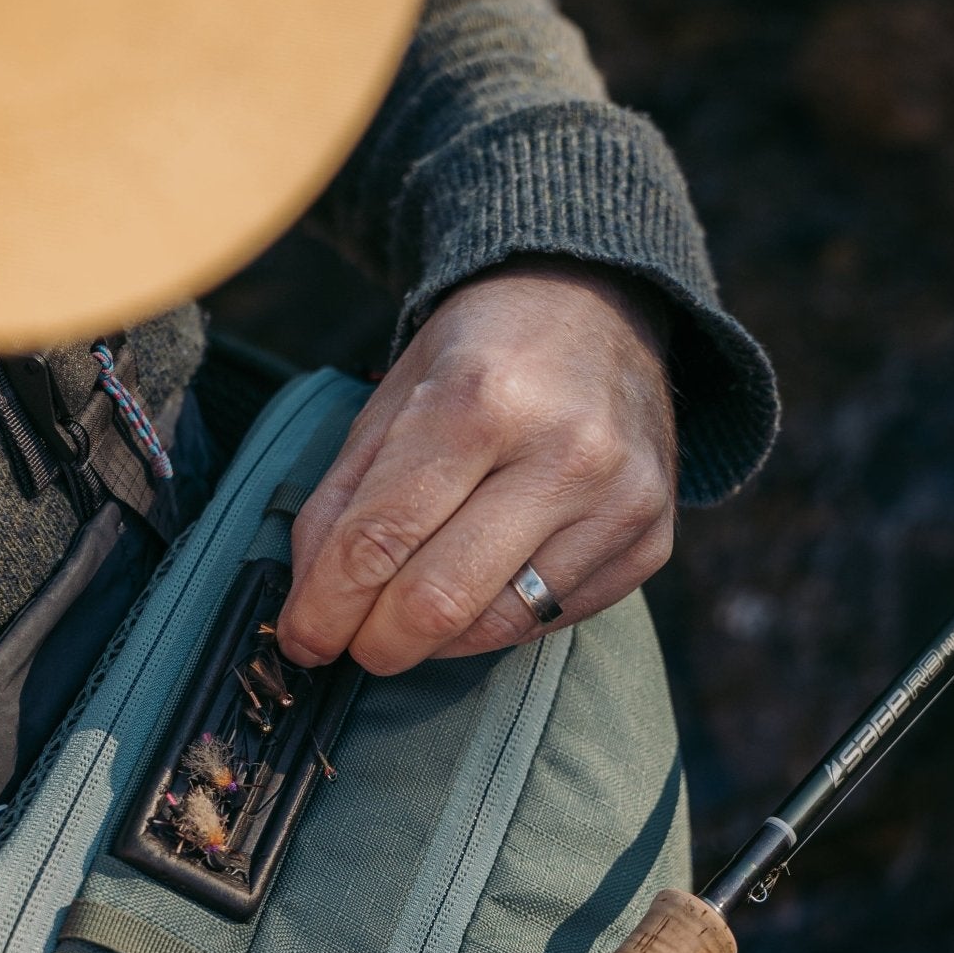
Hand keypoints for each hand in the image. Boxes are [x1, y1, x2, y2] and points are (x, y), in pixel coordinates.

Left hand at [276, 261, 675, 675]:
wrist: (599, 309)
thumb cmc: (481, 357)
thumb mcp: (393, 398)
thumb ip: (342, 500)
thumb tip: (312, 606)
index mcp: (479, 400)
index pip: (380, 539)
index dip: (326, 607)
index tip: (301, 640)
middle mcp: (563, 452)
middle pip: (438, 599)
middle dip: (374, 642)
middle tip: (350, 643)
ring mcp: (619, 501)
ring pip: (495, 626)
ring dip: (432, 642)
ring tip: (407, 616)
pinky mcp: (651, 541)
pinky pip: (551, 622)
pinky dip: (494, 625)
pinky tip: (475, 593)